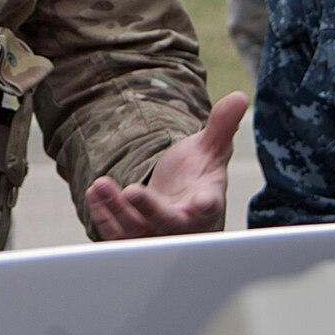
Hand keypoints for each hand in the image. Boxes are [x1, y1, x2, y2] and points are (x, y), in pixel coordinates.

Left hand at [85, 91, 247, 238]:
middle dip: (149, 210)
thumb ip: (222, 125)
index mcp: (205, 203)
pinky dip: (104, 218)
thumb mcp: (210, 147)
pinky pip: (117, 236)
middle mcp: (183, 224)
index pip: (208, 206)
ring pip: (136, 232)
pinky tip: (95, 194)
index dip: (205, 205)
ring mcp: (157, 234)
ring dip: (116, 211)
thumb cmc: (197, 173)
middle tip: (133, 191)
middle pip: (167, 223)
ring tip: (100, 185)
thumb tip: (239, 97)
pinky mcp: (134, 237)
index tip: (201, 202)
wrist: (178, 195)